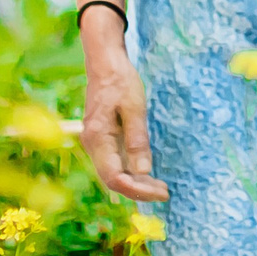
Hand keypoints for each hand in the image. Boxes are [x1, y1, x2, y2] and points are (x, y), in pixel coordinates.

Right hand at [78, 28, 168, 201]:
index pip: (115, 177)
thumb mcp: (134, 107)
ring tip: (160, 186)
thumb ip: (137, 140)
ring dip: (136, 183)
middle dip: (138, 190)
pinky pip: (114, 162)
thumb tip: (143, 171)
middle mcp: (92, 145)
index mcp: (98, 138)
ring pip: (113, 173)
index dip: (137, 190)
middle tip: (164, 192)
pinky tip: (146, 172)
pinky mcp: (102, 138)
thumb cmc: (120, 81)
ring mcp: (95, 143)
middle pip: (113, 179)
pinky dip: (131, 171)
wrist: (105, 62)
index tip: (161, 193)